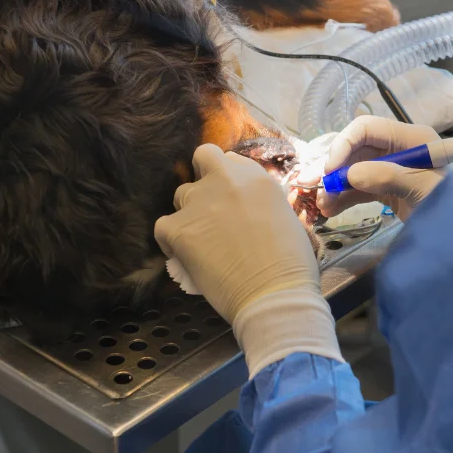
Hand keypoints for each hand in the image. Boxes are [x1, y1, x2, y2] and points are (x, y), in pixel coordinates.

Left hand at [155, 144, 342, 377]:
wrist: (274, 293)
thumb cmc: (291, 264)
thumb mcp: (284, 216)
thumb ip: (259, 201)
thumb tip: (245, 207)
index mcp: (254, 177)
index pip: (228, 159)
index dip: (226, 177)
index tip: (229, 196)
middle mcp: (224, 179)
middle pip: (202, 160)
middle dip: (203, 178)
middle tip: (210, 206)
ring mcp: (198, 202)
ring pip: (181, 195)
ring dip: (189, 212)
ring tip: (200, 240)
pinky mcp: (178, 228)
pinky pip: (162, 226)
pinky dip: (169, 239)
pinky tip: (182, 254)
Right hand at [314, 116, 445, 220]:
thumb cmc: (446, 204)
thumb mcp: (421, 187)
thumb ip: (386, 176)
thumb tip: (349, 175)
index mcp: (408, 138)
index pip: (365, 129)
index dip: (342, 145)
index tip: (328, 170)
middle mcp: (394, 150)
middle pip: (352, 151)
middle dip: (330, 169)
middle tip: (307, 184)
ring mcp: (387, 170)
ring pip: (349, 172)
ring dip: (332, 187)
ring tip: (320, 204)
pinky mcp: (383, 189)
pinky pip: (355, 189)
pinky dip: (340, 199)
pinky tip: (329, 210)